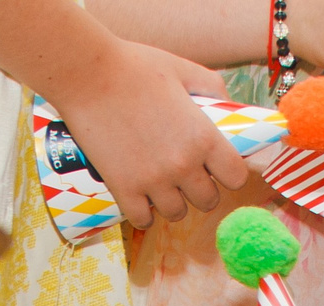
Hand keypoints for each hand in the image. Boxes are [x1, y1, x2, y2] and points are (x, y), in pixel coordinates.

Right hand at [43, 40, 245, 225]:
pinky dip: (143, 213)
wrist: (87, 74)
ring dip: (172, 202)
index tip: (218, 167)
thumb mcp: (183, 69)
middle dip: (201, 189)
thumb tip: (228, 104)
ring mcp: (153, 181)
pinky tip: (140, 198)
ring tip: (161, 185)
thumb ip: (211, 86)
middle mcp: (183, 164)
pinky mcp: (123, 189)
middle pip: (209, 201)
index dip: (229, 173)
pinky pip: (142, 221)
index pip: (236, 177)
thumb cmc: (134, 66)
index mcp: (204, 136)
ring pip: (177, 213)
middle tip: (186, 175)